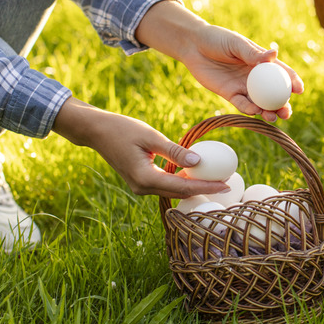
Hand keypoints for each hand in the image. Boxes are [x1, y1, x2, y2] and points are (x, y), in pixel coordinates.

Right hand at [52, 97, 229, 197]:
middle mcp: (142, 188)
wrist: (95, 131)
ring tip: (216, 182)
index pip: (183, 187)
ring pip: (173, 191)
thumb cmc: (122, 129)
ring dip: (193, 187)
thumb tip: (199, 161)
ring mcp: (140, 187)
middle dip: (204, 190)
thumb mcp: (151, 137)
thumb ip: (175, 151)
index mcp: (145, 178)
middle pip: (180, 194)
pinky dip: (181, 183)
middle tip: (227, 185)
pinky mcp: (140, 182)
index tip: (226, 185)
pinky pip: (165, 185)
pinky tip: (195, 176)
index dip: (207, 187)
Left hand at [135, 0, 303, 120]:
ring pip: (261, 103)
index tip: (299, 90)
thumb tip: (274, 54)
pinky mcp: (230, 94)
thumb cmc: (217, 39)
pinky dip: (249, 109)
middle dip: (283, 104)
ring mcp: (244, 87)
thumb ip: (253, 53)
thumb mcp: (236, 44)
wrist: (193, 46)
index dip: (292, 82)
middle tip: (286, 112)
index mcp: (262, 62)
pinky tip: (254, 111)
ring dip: (268, 112)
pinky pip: (242, 105)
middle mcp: (256, 77)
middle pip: (274, 94)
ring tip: (273, 117)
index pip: (282, 73)